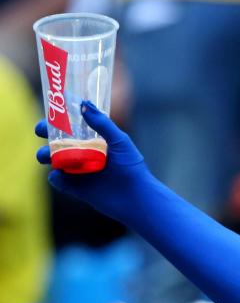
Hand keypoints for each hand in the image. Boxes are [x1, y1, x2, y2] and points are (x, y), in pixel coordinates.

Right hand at [35, 101, 153, 217]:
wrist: (136, 198)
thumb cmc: (132, 167)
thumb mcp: (119, 141)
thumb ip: (102, 124)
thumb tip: (84, 104)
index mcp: (94, 142)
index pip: (72, 128)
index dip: (58, 122)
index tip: (49, 115)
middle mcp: (84, 156)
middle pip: (58, 143)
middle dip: (47, 136)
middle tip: (40, 132)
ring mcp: (79, 172)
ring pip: (55, 161)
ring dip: (46, 155)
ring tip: (47, 155)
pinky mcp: (76, 189)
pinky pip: (59, 181)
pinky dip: (55, 177)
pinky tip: (59, 174)